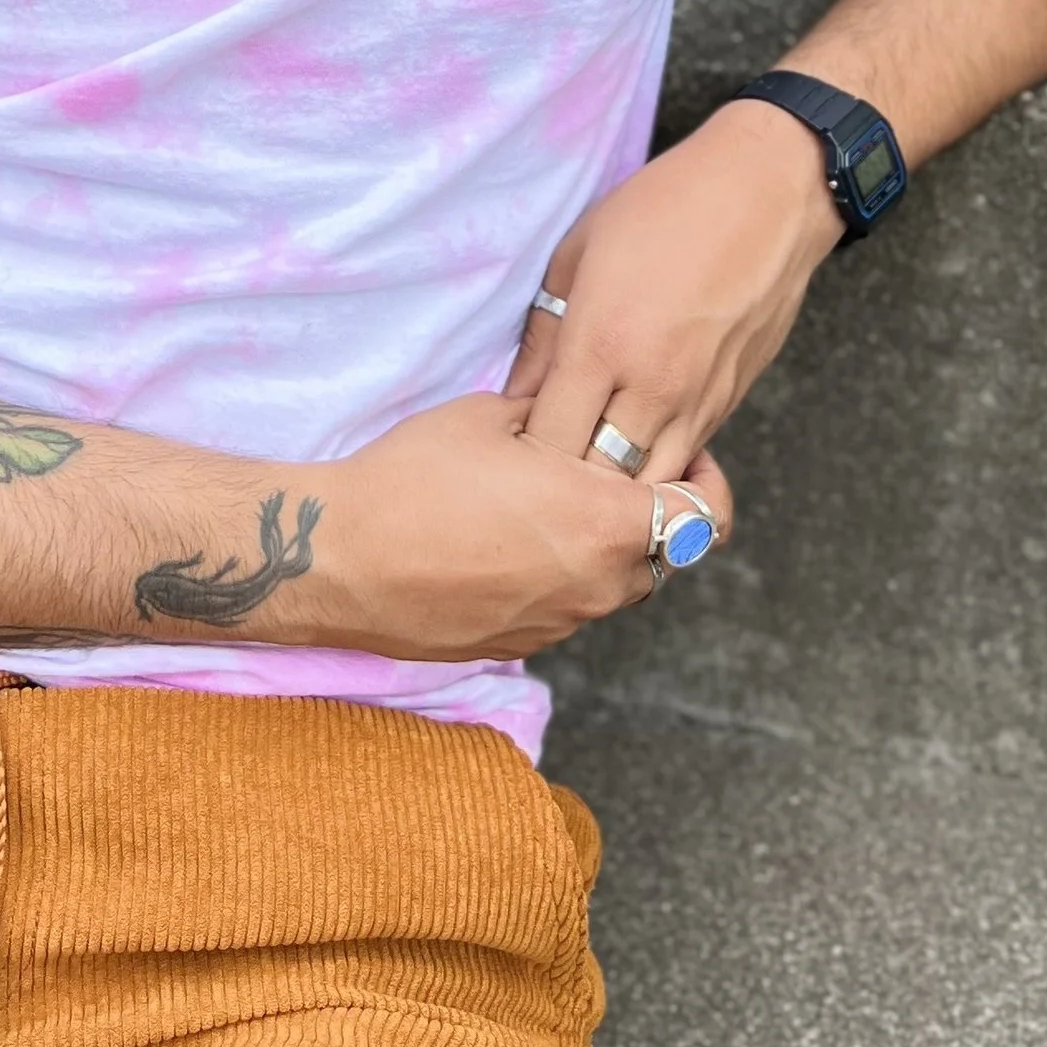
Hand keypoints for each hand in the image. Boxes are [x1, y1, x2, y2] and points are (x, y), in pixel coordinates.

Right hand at [313, 395, 732, 660]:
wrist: (341, 559)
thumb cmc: (414, 477)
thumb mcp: (490, 415)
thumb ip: (554, 413)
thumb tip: (576, 400)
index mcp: (603, 522)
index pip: (703, 519)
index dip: (706, 483)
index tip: (681, 458)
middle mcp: (597, 585)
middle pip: (663, 554)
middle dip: (647, 512)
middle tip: (604, 472)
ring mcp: (561, 624)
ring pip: (613, 584)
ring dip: (600, 547)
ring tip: (547, 504)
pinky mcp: (522, 646)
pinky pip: (566, 607)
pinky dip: (557, 577)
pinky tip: (505, 542)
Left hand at [509, 98, 842, 484]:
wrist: (768, 194)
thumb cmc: (665, 207)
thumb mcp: (580, 251)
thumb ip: (546, 331)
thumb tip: (518, 392)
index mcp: (603, 345)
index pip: (551, 443)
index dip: (523, 455)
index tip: (509, 440)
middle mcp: (653, 388)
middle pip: (599, 482)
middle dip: (566, 484)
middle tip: (544, 460)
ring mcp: (700, 402)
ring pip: (650, 489)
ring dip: (616, 485)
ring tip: (590, 460)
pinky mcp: (731, 403)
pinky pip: (686, 458)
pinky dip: (657, 464)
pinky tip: (635, 438)